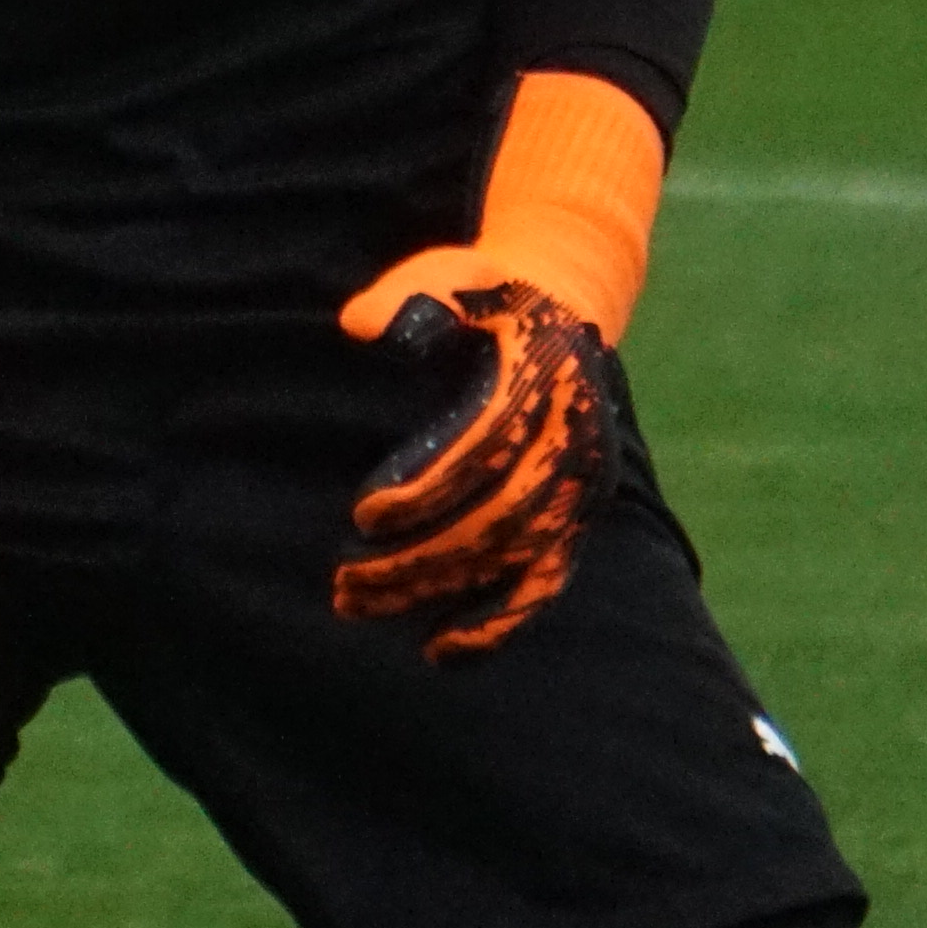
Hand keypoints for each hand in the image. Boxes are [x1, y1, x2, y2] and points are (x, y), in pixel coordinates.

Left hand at [329, 283, 623, 661]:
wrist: (563, 307)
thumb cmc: (489, 294)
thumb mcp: (453, 276)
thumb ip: (410, 298)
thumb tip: (362, 327)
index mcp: (545, 383)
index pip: (487, 452)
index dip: (428, 490)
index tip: (364, 516)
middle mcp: (574, 444)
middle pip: (499, 521)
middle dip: (420, 560)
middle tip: (344, 584)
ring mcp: (582, 489)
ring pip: (517, 563)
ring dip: (442, 596)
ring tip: (364, 609)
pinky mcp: (578, 521)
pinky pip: (545, 586)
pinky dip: (498, 625)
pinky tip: (441, 651)